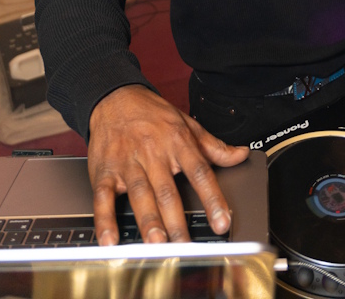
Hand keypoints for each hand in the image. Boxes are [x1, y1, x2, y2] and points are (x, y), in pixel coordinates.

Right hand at [88, 84, 248, 245]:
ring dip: (148, 220)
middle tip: (185, 245)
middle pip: (168, 190)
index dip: (213, 198)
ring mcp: (128, 163)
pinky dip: (105, 219)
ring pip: (140, 194)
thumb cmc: (153, 115)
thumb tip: (241, 155)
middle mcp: (153, 153)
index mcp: (178, 142)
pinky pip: (104, 197)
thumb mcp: (187, 124)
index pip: (200, 173)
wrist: (115, 98)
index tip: (222, 221)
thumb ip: (214, 146)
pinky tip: (109, 239)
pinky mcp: (104, 171)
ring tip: (156, 242)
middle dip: (177, 220)